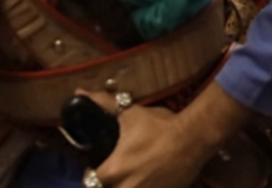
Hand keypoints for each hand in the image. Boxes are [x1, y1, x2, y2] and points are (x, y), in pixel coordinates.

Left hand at [86, 81, 251, 187]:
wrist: (192, 138)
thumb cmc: (160, 126)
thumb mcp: (131, 113)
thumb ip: (104, 105)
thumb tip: (79, 93)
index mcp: (113, 170)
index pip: (90, 179)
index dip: (94, 172)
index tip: (101, 165)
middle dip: (109, 182)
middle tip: (120, 171)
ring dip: (125, 184)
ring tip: (135, 175)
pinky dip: (145, 187)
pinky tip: (149, 179)